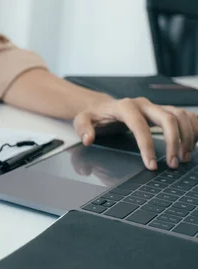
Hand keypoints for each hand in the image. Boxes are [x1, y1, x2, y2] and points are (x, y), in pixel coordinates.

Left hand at [73, 97, 197, 170]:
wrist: (103, 107)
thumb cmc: (95, 116)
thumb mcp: (82, 121)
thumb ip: (83, 129)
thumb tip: (88, 139)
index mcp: (124, 107)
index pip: (140, 126)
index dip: (147, 146)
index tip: (152, 165)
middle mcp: (143, 104)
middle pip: (168, 118)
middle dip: (174, 142)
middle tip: (173, 164)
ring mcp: (156, 106)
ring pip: (180, 116)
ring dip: (187, 137)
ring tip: (183, 158)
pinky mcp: (164, 110)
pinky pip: (186, 116)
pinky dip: (193, 128)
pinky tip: (192, 144)